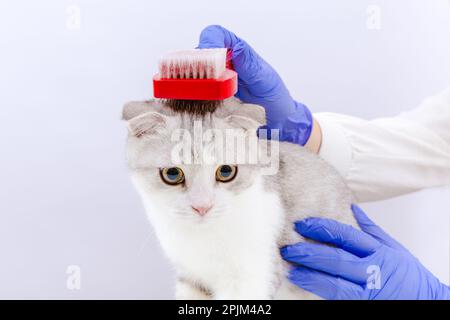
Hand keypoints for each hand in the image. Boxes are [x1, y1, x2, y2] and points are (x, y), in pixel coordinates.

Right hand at [198, 25, 313, 146]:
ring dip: (195, 80)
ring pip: (193, 70)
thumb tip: (237, 50)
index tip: (210, 57)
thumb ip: (249, 64)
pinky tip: (204, 101)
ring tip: (206, 93)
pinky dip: (196, 93)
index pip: (216, 34)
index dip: (209, 40)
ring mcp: (214, 76)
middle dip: (198, 63)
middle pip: (199, 52)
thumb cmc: (271, 93)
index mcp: (236, 50)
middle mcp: (222, 60)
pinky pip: (197, 88)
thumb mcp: (263, 78)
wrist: (273, 114)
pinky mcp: (210, 92)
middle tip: (207, 80)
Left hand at [280, 204, 448, 299]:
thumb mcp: (393, 247)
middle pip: (335, 259)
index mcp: (378, 251)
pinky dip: (318, 291)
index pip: (345, 235)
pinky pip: (336, 298)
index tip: (302, 224)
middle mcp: (372, 270)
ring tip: (290, 269)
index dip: (321, 228)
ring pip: (334, 283)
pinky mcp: (361, 304)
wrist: (428, 303)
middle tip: (288, 248)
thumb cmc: (409, 274)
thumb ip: (370, 228)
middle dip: (309, 253)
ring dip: (309, 276)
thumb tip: (352, 207)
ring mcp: (367, 291)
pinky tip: (303, 284)